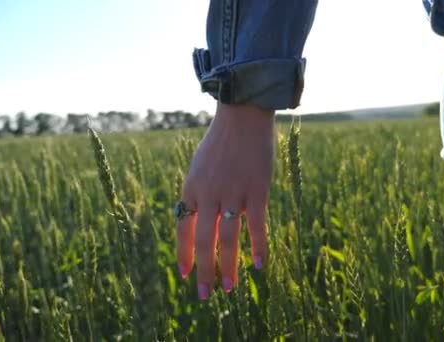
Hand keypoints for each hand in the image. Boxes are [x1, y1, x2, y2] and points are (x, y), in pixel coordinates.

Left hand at [176, 103, 274, 299]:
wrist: (242, 115)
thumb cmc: (220, 142)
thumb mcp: (199, 166)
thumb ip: (198, 193)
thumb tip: (198, 219)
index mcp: (191, 188)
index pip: (184, 230)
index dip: (184, 255)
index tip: (186, 275)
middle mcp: (209, 194)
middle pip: (204, 241)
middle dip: (204, 271)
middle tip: (205, 295)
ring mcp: (233, 193)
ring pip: (228, 239)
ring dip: (228, 267)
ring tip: (229, 289)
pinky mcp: (257, 190)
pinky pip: (257, 225)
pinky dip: (258, 247)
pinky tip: (259, 266)